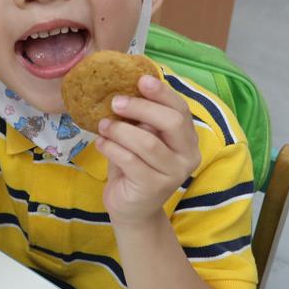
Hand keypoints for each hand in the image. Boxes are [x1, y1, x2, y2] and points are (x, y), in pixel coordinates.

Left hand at [95, 75, 200, 225]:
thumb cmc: (134, 167)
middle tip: (116, 101)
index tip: (140, 79)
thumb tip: (125, 88)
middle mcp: (188, 156)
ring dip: (120, 130)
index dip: (162, 93)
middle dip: (142, 107)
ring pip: (147, 142)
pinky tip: (101, 143)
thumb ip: (141, 119)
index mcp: (188, 139)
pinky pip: (130, 160)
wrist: (131, 208)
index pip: (181, 110)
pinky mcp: (154, 187)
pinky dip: (112, 148)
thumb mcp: (140, 138)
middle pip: (172, 122)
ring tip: (103, 124)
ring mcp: (173, 174)